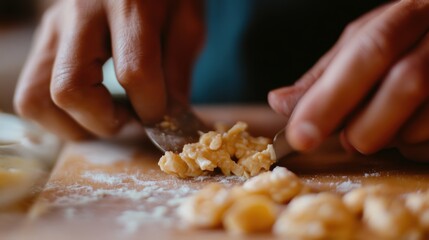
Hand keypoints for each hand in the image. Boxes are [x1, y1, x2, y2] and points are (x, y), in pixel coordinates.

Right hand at [14, 0, 203, 139]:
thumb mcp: (187, 22)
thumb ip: (178, 69)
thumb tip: (167, 119)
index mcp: (128, 4)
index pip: (133, 71)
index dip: (151, 108)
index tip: (162, 118)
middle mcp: (80, 13)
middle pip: (70, 89)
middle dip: (106, 122)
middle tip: (132, 120)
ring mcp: (54, 27)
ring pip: (38, 98)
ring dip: (77, 125)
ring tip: (109, 118)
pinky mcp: (43, 40)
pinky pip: (32, 96)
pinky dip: (60, 118)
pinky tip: (92, 109)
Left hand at [268, 0, 428, 160]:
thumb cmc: (405, 42)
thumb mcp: (363, 45)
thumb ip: (324, 75)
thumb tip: (279, 102)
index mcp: (409, 15)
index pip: (368, 51)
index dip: (332, 97)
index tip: (300, 137)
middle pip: (407, 82)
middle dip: (364, 125)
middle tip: (347, 141)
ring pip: (428, 118)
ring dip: (390, 138)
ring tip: (380, 128)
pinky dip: (413, 146)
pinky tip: (405, 131)